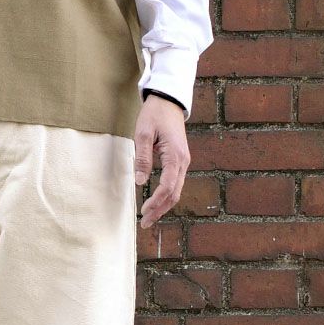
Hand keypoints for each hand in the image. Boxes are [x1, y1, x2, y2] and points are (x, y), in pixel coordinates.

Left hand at [133, 94, 189, 228]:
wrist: (168, 101)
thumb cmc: (154, 114)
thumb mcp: (143, 133)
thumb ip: (142, 157)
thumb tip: (140, 181)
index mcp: (176, 156)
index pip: (167, 187)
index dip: (156, 202)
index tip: (144, 212)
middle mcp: (184, 162)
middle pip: (174, 193)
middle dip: (160, 210)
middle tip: (145, 223)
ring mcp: (184, 161)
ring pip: (176, 190)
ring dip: (164, 205)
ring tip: (149, 216)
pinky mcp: (180, 160)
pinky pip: (175, 182)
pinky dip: (166, 195)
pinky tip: (157, 201)